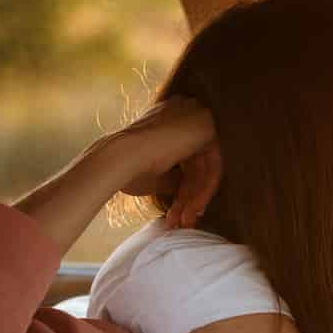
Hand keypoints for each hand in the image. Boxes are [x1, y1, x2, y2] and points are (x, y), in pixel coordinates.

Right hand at [101, 97, 220, 227]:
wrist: (118, 157)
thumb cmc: (127, 168)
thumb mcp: (155, 173)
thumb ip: (175, 176)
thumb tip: (186, 190)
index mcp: (168, 117)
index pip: (186, 158)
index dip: (184, 188)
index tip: (176, 212)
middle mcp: (184, 112)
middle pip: (196, 163)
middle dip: (190, 196)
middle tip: (181, 220)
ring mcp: (196, 116)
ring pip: (205, 167)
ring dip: (195, 197)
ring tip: (184, 221)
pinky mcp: (208, 126)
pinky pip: (214, 164)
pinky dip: (204, 189)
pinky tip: (193, 209)